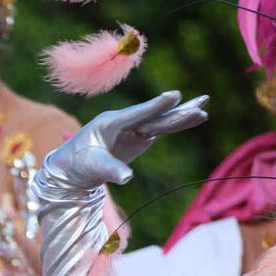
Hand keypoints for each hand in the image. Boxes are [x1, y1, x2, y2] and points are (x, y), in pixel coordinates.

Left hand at [44, 90, 208, 191]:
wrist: (71, 168)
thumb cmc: (77, 165)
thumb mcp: (92, 167)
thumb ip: (110, 170)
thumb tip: (127, 178)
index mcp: (111, 122)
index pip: (138, 114)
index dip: (156, 106)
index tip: (175, 96)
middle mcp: (125, 122)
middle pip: (155, 115)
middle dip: (177, 110)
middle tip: (202, 101)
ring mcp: (133, 129)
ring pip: (160, 121)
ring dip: (181, 116)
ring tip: (204, 110)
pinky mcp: (138, 137)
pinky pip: (160, 129)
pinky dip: (176, 125)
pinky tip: (194, 118)